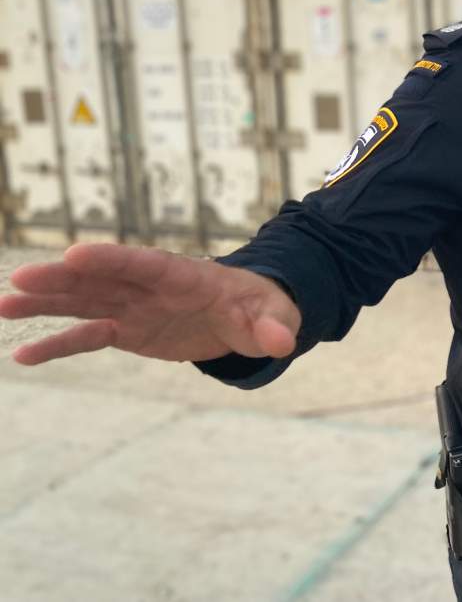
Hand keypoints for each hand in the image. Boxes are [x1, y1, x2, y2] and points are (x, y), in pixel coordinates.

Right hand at [0, 243, 300, 365]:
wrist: (250, 316)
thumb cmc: (263, 308)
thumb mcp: (276, 317)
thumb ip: (275, 327)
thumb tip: (284, 343)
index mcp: (187, 275)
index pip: (146, 264)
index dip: (112, 260)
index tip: (75, 255)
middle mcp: (152, 286)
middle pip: (103, 279)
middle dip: (63, 278)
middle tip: (20, 278)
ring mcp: (136, 306)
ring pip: (85, 301)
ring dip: (46, 304)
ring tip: (4, 305)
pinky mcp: (128, 329)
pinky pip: (88, 336)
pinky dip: (58, 344)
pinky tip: (24, 355)